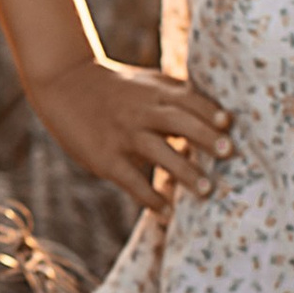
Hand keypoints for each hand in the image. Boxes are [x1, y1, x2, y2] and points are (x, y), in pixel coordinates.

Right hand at [30, 56, 231, 208]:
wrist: (64, 84)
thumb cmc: (117, 88)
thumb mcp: (147, 82)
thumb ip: (179, 95)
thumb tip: (221, 116)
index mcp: (155, 92)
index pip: (188, 100)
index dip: (209, 111)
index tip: (228, 124)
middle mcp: (141, 111)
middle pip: (178, 122)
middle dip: (205, 136)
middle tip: (229, 153)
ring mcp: (123, 135)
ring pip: (157, 151)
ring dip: (184, 171)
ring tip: (206, 190)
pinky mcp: (105, 158)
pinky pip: (131, 180)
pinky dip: (150, 197)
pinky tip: (167, 211)